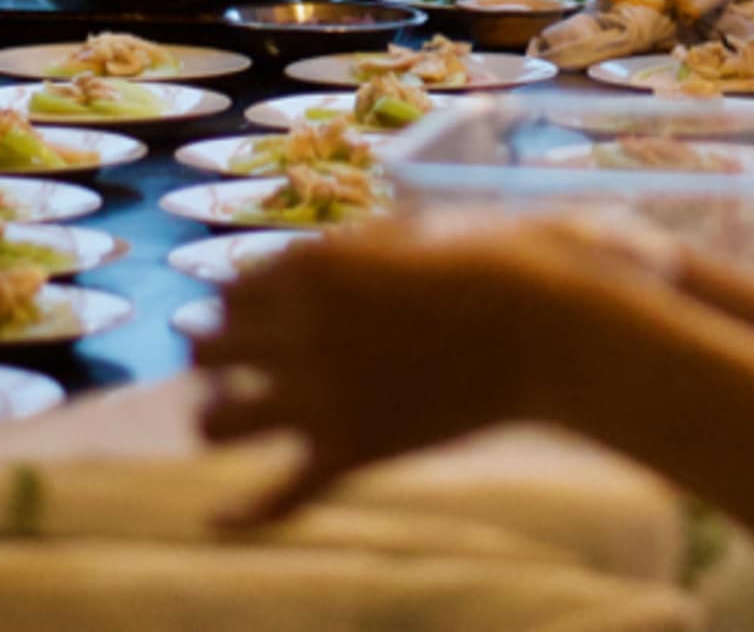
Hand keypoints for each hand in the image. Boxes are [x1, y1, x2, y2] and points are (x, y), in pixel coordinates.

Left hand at [192, 218, 648, 523]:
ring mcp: (322, 395)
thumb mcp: (407, 232)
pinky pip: (277, 496)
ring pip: (217, 423)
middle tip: (232, 364)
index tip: (254, 317)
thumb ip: (345, 251)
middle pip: (208, 352)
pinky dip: (243, 514)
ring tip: (232, 418)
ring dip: (216, 420)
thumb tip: (303, 265)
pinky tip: (216, 521)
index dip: (239, 308)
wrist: (545, 323)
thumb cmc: (489, 262)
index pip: (230, 295)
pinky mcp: (352, 451)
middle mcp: (300, 330)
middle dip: (215, 357)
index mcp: (309, 270)